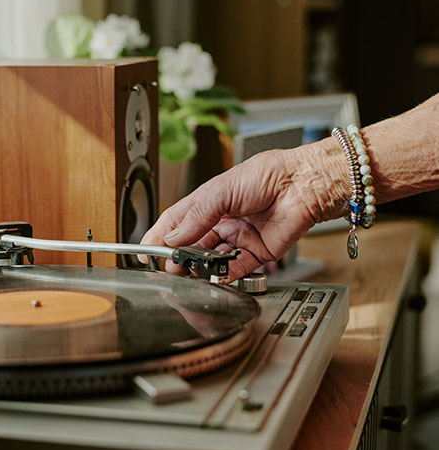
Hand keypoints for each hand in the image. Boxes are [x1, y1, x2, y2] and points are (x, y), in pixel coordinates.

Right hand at [142, 149, 324, 279]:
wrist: (304, 184)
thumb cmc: (268, 174)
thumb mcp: (220, 191)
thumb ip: (195, 217)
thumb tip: (173, 237)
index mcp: (210, 202)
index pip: (177, 222)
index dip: (160, 236)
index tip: (146, 251)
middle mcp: (223, 220)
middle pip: (192, 244)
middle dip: (179, 256)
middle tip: (169, 265)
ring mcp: (239, 237)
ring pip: (212, 259)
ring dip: (199, 267)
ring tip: (189, 270)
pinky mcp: (258, 252)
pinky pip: (236, 268)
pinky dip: (224, 274)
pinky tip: (215, 275)